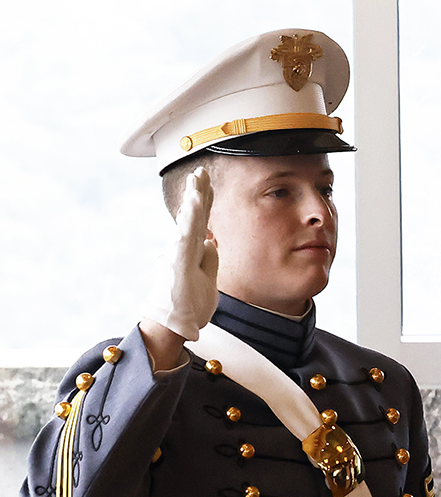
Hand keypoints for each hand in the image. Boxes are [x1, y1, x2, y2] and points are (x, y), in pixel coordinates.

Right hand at [151, 166, 218, 340]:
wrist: (174, 325)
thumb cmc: (190, 305)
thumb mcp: (207, 278)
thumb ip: (209, 258)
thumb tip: (211, 240)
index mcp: (191, 251)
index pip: (201, 222)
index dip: (204, 202)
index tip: (206, 183)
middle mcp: (182, 248)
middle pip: (194, 216)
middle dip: (198, 192)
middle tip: (201, 170)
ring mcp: (179, 254)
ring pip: (189, 222)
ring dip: (195, 200)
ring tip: (198, 179)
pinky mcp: (178, 262)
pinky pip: (186, 236)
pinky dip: (191, 218)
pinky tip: (195, 203)